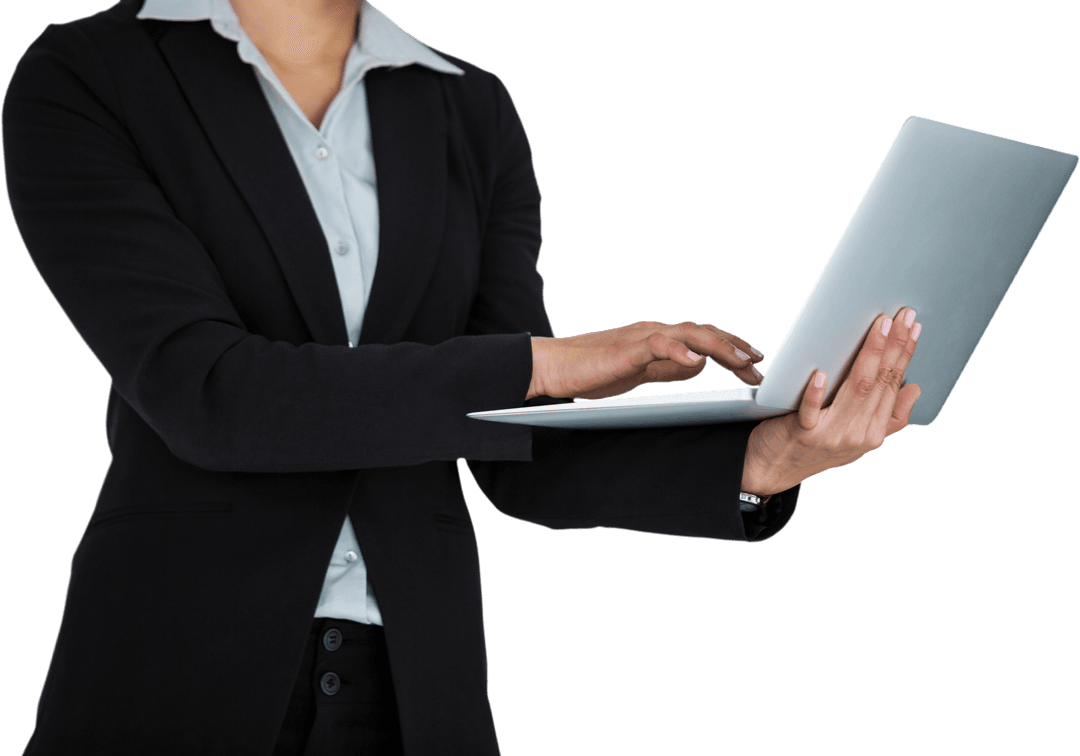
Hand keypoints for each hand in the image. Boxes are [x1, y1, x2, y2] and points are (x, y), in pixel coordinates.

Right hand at [527, 321, 764, 400]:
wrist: (553, 366)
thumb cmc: (591, 370)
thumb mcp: (639, 372)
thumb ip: (668, 368)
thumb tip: (698, 367)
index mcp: (659, 338)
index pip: (703, 338)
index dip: (732, 348)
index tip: (755, 364)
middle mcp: (655, 331)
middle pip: (705, 333)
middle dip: (736, 348)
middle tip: (759, 366)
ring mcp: (642, 337)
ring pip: (689, 334)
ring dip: (719, 347)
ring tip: (742, 361)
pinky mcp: (626, 349)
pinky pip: (658, 345)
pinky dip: (679, 352)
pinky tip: (697, 363)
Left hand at [741, 307, 922, 495]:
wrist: (772, 469)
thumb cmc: (813, 445)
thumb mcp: (857, 437)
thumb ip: (888, 417)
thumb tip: (914, 388)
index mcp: (873, 433)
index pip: (892, 385)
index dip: (904, 354)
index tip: (912, 325)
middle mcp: (856, 435)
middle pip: (879, 382)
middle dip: (893, 346)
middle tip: (900, 315)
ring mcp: (830, 435)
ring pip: (855, 389)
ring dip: (869, 355)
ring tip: (878, 327)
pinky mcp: (801, 434)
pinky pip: (810, 412)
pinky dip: (815, 393)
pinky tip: (820, 372)